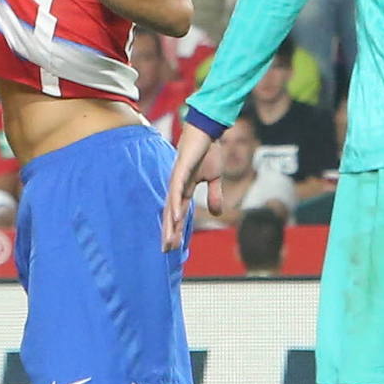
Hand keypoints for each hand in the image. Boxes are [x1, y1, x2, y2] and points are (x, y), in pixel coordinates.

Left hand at [161, 124, 221, 251]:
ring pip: (171, 206)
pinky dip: (176, 205)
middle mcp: (177, 188)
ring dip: (170, 224)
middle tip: (166, 251)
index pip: (178, 215)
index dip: (176, 230)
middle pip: (170, 215)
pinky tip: (175, 217)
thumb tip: (217, 213)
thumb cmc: (208, 152)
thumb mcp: (215, 179)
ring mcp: (177, 180)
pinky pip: (177, 191)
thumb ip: (214, 195)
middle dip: (169, 232)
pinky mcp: (180, 171)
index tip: (174, 247)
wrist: (207, 132)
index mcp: (185, 191)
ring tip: (169, 241)